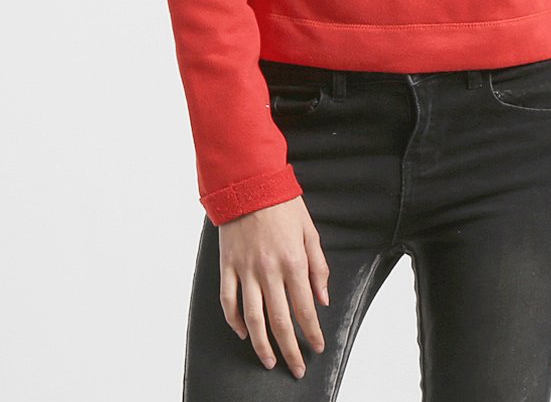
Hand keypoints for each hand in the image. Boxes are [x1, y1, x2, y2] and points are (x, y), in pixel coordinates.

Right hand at [218, 195, 330, 378]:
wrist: (249, 182)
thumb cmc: (282, 204)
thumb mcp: (310, 231)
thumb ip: (318, 267)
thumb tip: (322, 300)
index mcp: (293, 261)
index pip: (305, 309)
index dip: (312, 333)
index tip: (317, 347)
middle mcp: (269, 270)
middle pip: (280, 321)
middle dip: (290, 349)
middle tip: (297, 368)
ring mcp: (246, 270)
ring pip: (253, 318)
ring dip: (262, 344)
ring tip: (269, 361)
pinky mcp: (227, 266)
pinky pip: (229, 301)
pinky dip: (235, 321)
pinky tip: (243, 332)